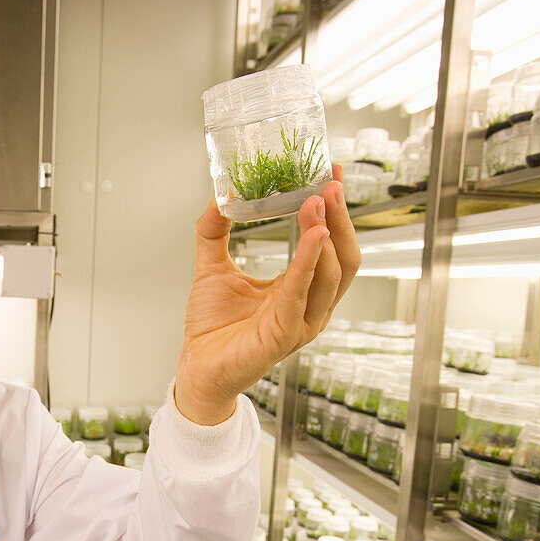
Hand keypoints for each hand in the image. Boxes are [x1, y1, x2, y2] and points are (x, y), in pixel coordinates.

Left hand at [174, 164, 360, 424]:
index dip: (335, 210)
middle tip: (330, 182)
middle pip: (343, 257)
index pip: (330, 245)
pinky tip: (313, 235)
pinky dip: (310, 262)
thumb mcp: (213, 267)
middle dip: (341, 217)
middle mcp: (310, 306)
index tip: (332, 173)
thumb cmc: (212, 327)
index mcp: (300, 289)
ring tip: (317, 199)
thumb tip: (218, 193)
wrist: (196, 367)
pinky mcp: (285, 335)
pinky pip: (303, 294)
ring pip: (331, 274)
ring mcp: (302, 321)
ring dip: (327, 233)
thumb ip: (214, 231)